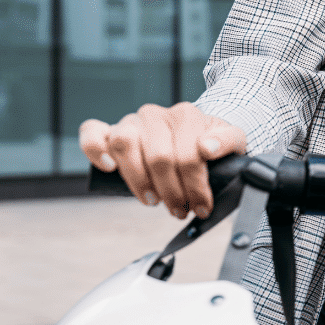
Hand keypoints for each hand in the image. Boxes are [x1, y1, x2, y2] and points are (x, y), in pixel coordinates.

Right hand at [79, 102, 245, 219]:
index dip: (196, 188)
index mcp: (186, 115)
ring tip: (153, 200)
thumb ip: (228, 141)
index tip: (202, 207)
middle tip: (180, 210)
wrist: (193, 135)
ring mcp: (131, 121)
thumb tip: (207, 149)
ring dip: (139, 180)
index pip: (190, 155)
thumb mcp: (232, 141)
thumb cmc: (211, 143)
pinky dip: (95, 149)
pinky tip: (108, 167)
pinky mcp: (110, 130)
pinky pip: (91, 133)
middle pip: (159, 157)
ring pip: (126, 145)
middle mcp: (156, 114)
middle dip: (172, 192)